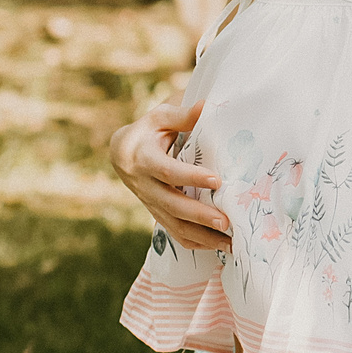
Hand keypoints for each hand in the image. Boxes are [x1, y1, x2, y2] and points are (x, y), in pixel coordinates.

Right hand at [108, 94, 230, 249]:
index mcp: (142, 158)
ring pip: (174, 224)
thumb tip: (207, 106)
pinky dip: (196, 242)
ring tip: (230, 242)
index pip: (168, 171)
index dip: (191, 177)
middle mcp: (143, 184)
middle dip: (199, 215)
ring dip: (202, 235)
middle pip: (171, 204)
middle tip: (225, 221)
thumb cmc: (148, 131)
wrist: (122, 153)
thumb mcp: (160, 118)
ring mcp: (149, 203)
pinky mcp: (156, 213)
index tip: (217, 181)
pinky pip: (174, 233)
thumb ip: (182, 115)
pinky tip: (218, 246)